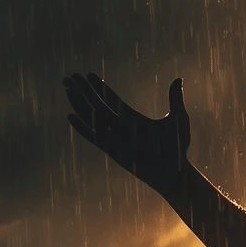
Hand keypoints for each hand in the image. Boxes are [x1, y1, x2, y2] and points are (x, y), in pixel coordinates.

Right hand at [64, 73, 191, 193]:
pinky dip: (82, 127)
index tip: (88, 74)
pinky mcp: (113, 151)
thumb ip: (174, 99)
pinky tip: (71, 116)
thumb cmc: (177, 148)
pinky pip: (94, 137)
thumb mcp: (177, 119)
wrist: (175, 171)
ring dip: (78, 103)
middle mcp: (121, 126)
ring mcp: (116, 138)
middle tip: (70, 76)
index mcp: (132, 118)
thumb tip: (178, 80)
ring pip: (92, 118)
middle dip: (83, 90)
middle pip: (97, 104)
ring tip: (67, 89)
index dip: (99, 87)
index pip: (111, 99)